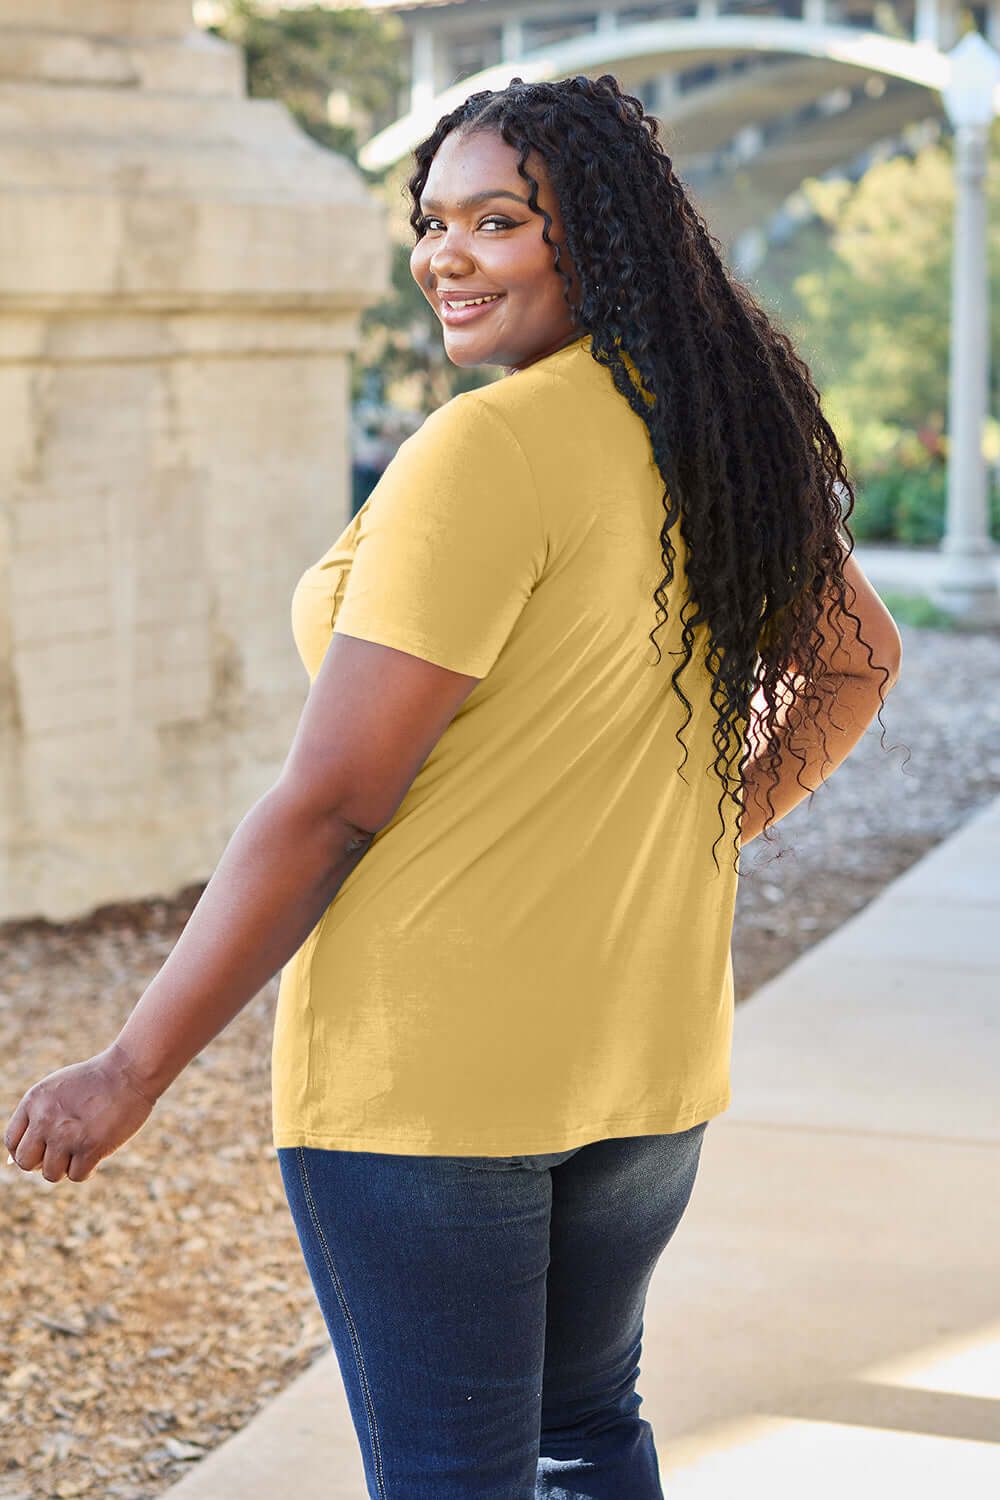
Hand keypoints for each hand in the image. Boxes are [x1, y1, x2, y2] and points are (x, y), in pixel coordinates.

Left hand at [4, 1044, 155, 1183]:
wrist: (130, 1072)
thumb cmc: (94, 1082)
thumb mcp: (56, 1091)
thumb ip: (34, 1119)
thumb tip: (11, 1162)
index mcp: (33, 1102)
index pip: (12, 1141)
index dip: (25, 1150)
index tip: (42, 1148)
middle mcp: (45, 1120)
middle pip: (26, 1163)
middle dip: (42, 1162)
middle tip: (62, 1152)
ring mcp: (67, 1135)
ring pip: (51, 1174)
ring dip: (66, 1167)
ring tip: (82, 1149)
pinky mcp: (90, 1147)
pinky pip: (77, 1175)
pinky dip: (87, 1169)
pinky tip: (96, 1152)